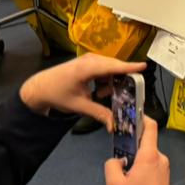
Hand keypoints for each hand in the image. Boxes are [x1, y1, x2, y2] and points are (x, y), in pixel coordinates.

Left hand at [19, 53, 145, 127]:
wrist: (40, 87)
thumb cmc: (57, 94)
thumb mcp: (79, 106)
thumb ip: (99, 113)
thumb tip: (113, 125)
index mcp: (87, 69)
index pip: (113, 67)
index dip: (129, 67)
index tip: (144, 67)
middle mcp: (90, 60)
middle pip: (114, 67)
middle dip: (122, 79)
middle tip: (128, 92)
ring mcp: (89, 59)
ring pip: (110, 68)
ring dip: (112, 81)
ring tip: (103, 95)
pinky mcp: (89, 62)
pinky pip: (105, 68)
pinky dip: (106, 79)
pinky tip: (100, 90)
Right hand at [104, 116, 169, 184]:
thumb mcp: (113, 183)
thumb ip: (111, 166)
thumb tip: (116, 161)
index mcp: (150, 156)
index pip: (151, 128)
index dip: (144, 118)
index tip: (137, 115)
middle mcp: (160, 159)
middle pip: (146, 146)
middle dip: (133, 150)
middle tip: (121, 160)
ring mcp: (164, 169)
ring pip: (148, 158)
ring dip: (138, 163)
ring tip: (127, 179)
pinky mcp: (165, 178)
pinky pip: (153, 168)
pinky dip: (143, 171)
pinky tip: (135, 184)